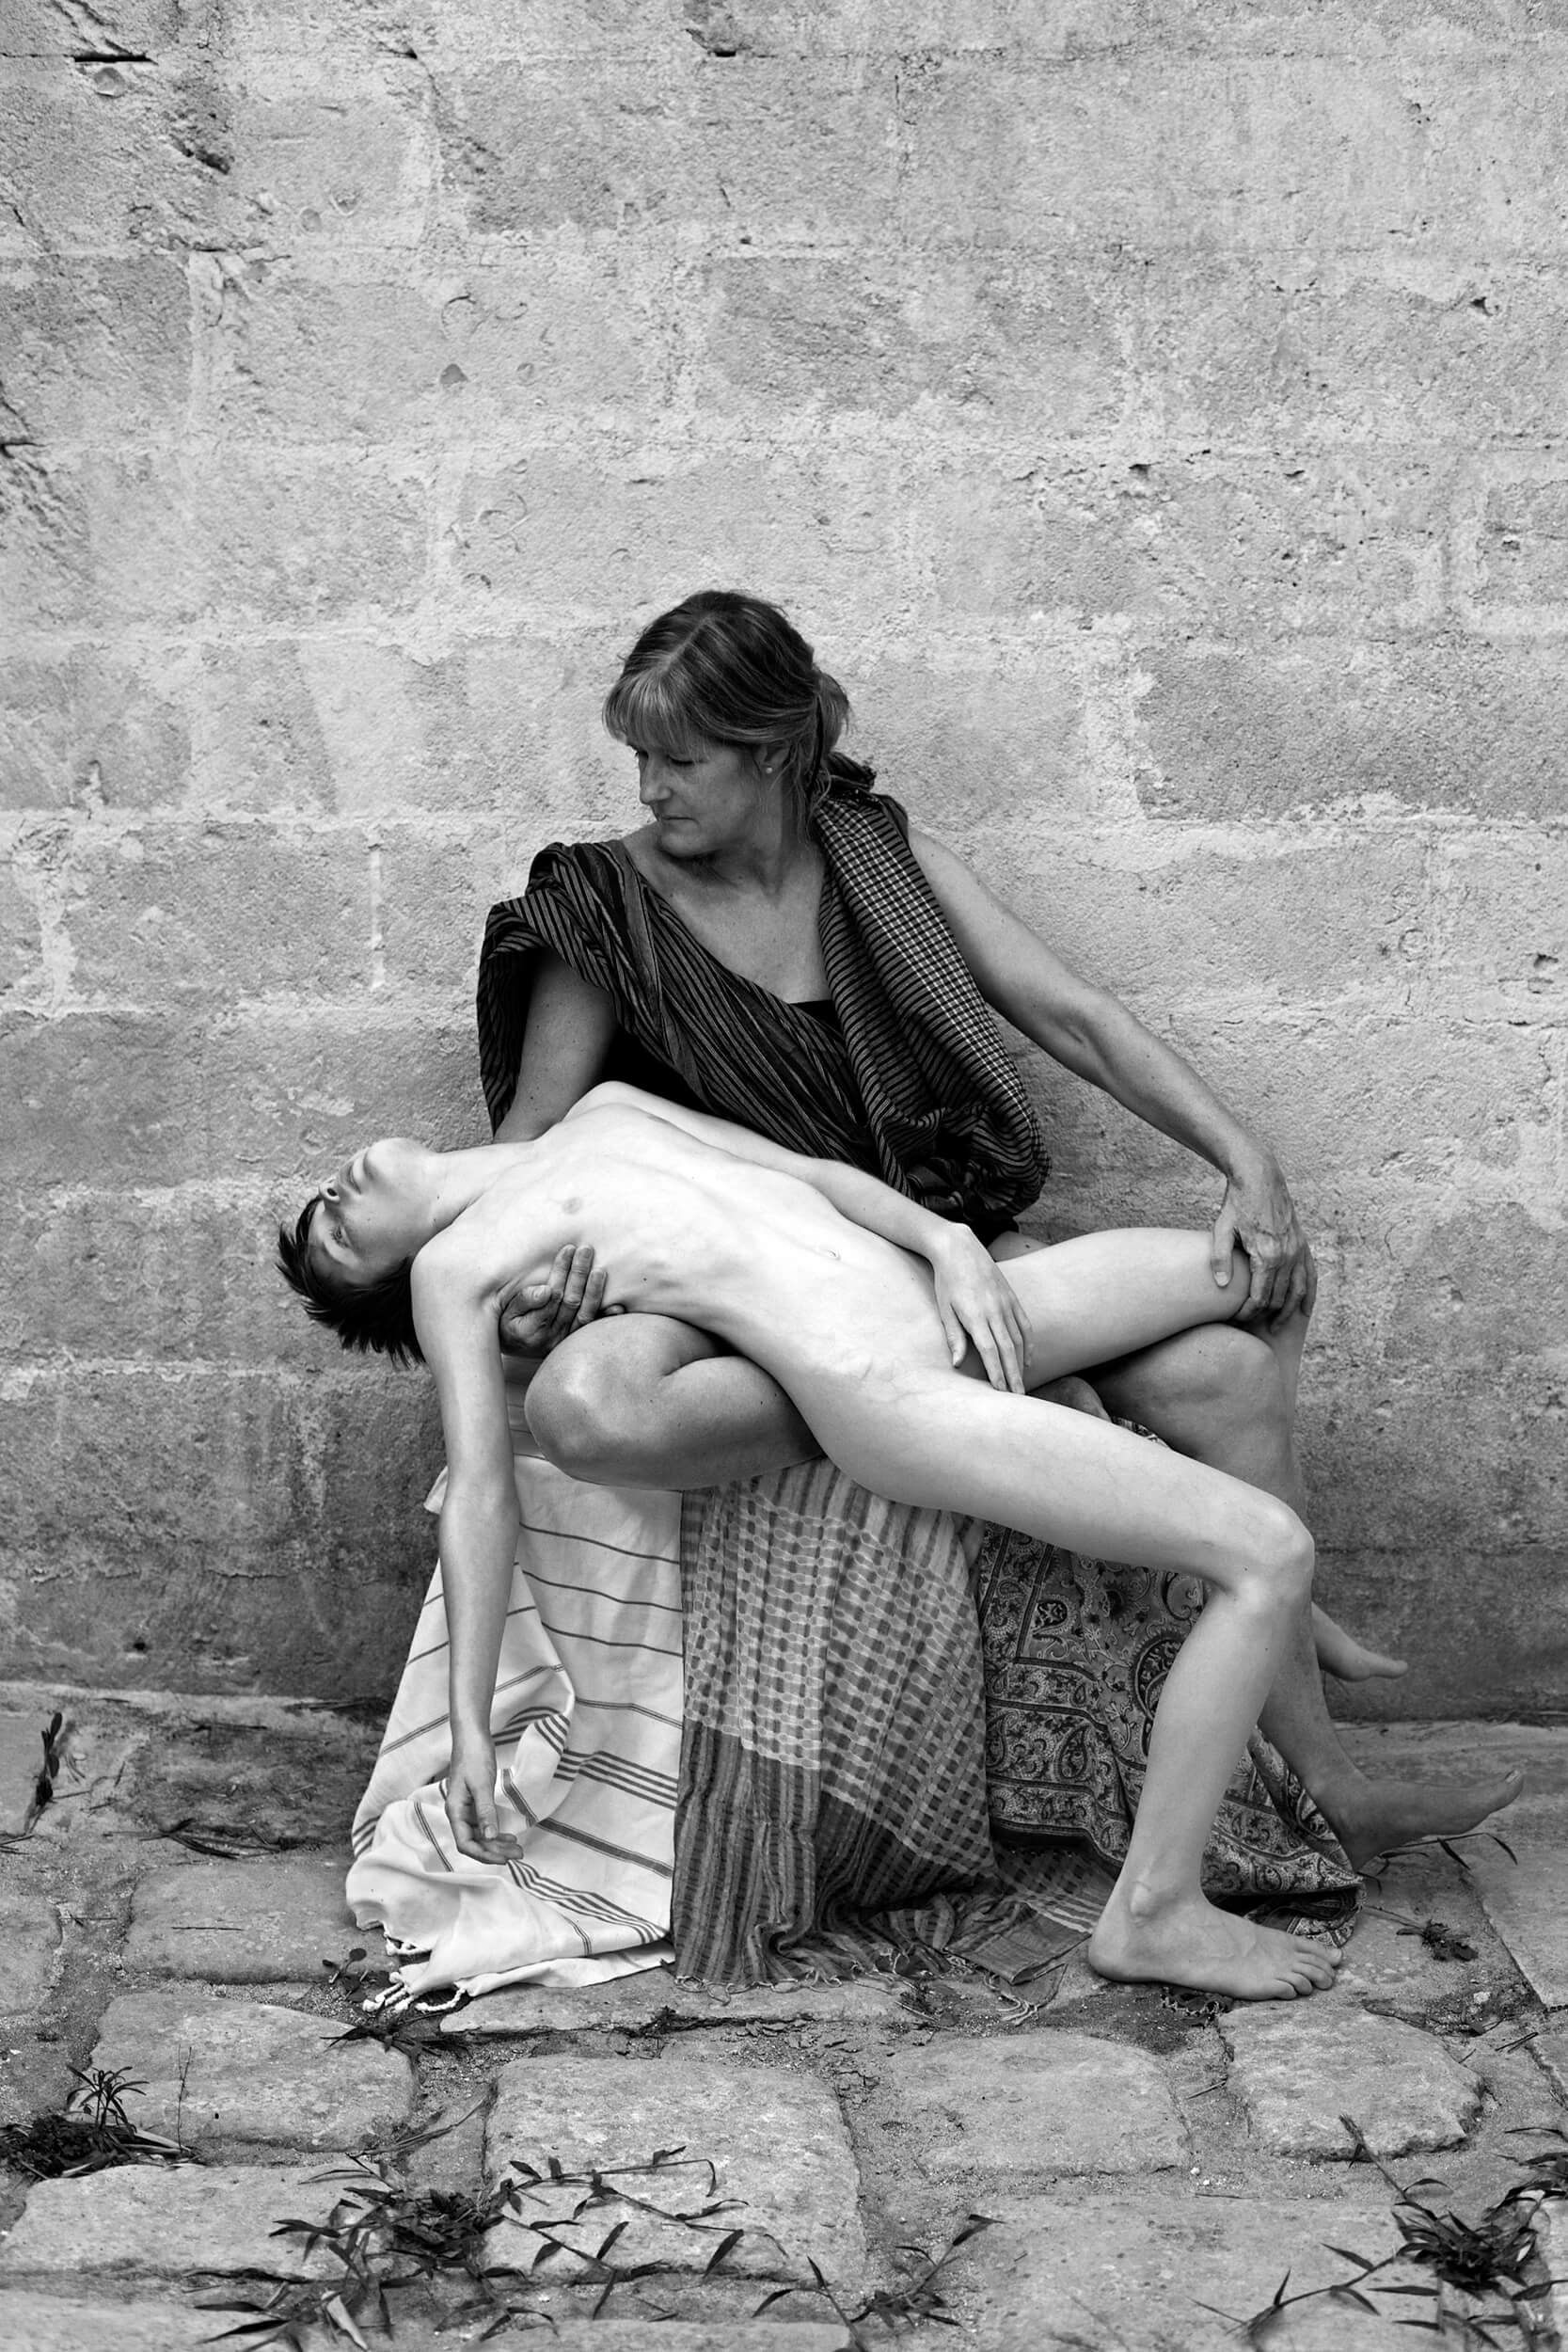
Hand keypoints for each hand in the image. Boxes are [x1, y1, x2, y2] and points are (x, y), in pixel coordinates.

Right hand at [445, 1732, 522, 1864]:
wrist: (472, 1735)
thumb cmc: (474, 1756)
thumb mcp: (482, 1784)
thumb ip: (485, 1811)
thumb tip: (490, 1838)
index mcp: (455, 1811)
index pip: (466, 1844)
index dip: (484, 1855)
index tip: (504, 1859)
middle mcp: (458, 1813)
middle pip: (474, 1842)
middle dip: (495, 1851)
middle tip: (519, 1854)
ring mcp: (466, 1808)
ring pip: (480, 1834)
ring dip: (497, 1843)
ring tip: (517, 1848)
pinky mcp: (474, 1801)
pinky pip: (483, 1823)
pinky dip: (496, 1831)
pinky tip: (508, 1835)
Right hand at [497, 1243, 621, 1355]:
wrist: (513, 1349)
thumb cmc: (508, 1323)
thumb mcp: (506, 1312)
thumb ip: (524, 1301)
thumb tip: (545, 1290)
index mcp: (531, 1329)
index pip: (552, 1297)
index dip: (561, 1272)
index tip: (567, 1250)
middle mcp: (551, 1337)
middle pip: (570, 1301)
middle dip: (579, 1273)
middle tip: (586, 1249)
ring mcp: (565, 1341)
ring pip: (585, 1314)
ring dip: (594, 1290)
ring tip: (600, 1269)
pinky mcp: (575, 1342)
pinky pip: (592, 1330)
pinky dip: (605, 1318)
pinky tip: (618, 1307)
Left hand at [929, 1228, 1031, 1392]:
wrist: (960, 1248)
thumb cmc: (946, 1281)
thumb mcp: (944, 1308)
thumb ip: (954, 1336)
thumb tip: (956, 1364)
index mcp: (975, 1315)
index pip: (989, 1351)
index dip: (996, 1372)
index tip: (1001, 1392)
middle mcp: (994, 1311)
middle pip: (1007, 1349)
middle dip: (1013, 1375)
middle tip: (1018, 1397)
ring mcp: (1006, 1303)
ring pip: (1019, 1339)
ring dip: (1021, 1364)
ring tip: (1021, 1384)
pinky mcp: (1012, 1297)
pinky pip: (1025, 1324)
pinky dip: (1029, 1344)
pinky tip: (1028, 1360)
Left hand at [1209, 1154, 1316, 1326]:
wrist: (1260, 1178)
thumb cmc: (1238, 1203)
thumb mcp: (1221, 1229)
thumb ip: (1220, 1258)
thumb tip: (1221, 1285)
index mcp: (1266, 1255)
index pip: (1259, 1298)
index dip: (1248, 1313)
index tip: (1237, 1319)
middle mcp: (1287, 1256)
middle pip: (1277, 1298)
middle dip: (1264, 1315)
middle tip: (1249, 1324)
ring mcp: (1298, 1250)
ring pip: (1297, 1291)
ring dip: (1288, 1311)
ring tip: (1277, 1326)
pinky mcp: (1302, 1244)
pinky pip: (1310, 1275)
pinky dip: (1309, 1294)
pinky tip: (1305, 1309)